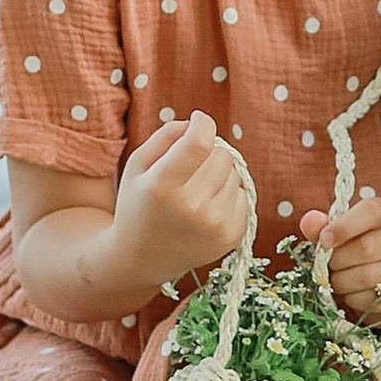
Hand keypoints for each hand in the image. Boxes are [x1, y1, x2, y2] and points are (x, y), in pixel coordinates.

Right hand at [116, 113, 253, 282]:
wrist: (143, 258)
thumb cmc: (139, 204)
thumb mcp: (138, 165)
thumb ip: (166, 135)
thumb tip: (197, 123)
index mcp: (162, 186)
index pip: (200, 142)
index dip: (202, 123)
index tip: (197, 121)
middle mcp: (191, 207)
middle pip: (221, 155)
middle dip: (209, 152)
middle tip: (190, 166)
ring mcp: (214, 225)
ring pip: (234, 173)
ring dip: (218, 174)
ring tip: (195, 190)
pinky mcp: (231, 236)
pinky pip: (243, 194)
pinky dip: (227, 194)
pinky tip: (206, 207)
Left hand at [301, 191, 380, 324]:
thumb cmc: (357, 248)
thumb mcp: (339, 232)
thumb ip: (321, 226)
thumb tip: (309, 221)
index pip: (371, 212)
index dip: (345, 225)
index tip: (324, 239)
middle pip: (366, 248)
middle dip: (336, 260)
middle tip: (327, 264)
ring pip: (367, 276)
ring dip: (341, 281)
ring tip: (337, 278)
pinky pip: (372, 300)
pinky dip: (353, 299)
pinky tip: (352, 292)